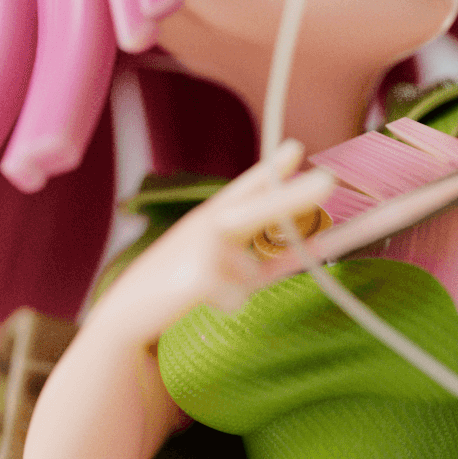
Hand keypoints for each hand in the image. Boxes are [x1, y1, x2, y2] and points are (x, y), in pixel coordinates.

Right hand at [91, 139, 335, 344]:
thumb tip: (320, 244)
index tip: (297, 148)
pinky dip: (229, 304)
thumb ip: (271, 254)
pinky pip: (240, 296)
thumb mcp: (228, 263)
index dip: (273, 167)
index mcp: (215, 212)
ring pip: (252, 274)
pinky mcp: (198, 277)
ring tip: (206, 286)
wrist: (128, 310)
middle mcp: (209, 223)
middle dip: (294, 197)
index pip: (249, 186)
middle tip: (329, 182)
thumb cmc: (185, 280)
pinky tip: (200, 298)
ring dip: (240, 287)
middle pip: (260, 210)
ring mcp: (202, 248)